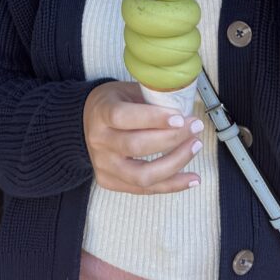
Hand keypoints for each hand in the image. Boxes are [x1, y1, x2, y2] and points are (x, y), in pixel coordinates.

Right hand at [83, 81, 203, 193]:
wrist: (84, 123)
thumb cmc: (112, 103)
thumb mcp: (126, 91)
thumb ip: (150, 98)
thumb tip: (184, 109)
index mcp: (101, 113)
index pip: (124, 117)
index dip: (154, 119)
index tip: (180, 118)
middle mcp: (99, 142)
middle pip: (136, 146)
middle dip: (172, 138)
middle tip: (195, 127)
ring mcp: (104, 165)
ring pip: (142, 175)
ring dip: (175, 163)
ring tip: (195, 147)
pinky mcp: (110, 182)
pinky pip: (145, 189)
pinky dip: (172, 184)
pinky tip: (192, 178)